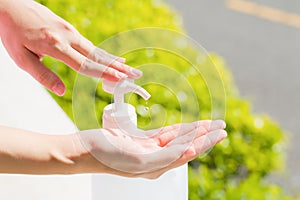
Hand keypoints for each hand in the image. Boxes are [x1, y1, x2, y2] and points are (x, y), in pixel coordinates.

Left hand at [0, 0, 141, 95]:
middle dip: (119, 67)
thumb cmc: (13, 32)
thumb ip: (42, 75)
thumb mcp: (21, 58)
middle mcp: (68, 37)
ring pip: (96, 49)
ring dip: (114, 61)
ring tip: (129, 68)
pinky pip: (90, 44)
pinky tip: (111, 57)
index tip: (121, 79)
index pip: (86, 64)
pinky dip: (103, 53)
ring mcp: (70, 31)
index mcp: (56, 46)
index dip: (105, 73)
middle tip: (136, 74)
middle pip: (98, 56)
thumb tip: (62, 91)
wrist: (9, 5)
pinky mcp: (69, 28)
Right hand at [77, 120, 226, 177]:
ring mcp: (148, 150)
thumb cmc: (107, 157)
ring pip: (176, 139)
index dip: (205, 142)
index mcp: (157, 167)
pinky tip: (185, 127)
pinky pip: (163, 134)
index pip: (188, 152)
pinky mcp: (140, 141)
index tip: (220, 132)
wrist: (84, 150)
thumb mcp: (138, 161)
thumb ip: (165, 158)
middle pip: (186, 145)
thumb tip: (189, 153)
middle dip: (204, 135)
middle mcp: (156, 160)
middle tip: (221, 125)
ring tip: (208, 124)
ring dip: (193, 131)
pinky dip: (175, 130)